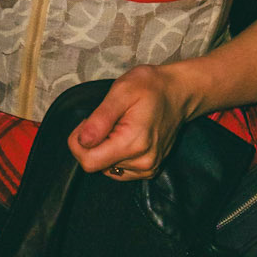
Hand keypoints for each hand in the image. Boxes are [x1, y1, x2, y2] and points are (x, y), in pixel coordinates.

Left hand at [67, 64, 192, 178]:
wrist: (178, 92)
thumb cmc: (150, 86)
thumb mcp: (121, 91)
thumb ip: (100, 118)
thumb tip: (82, 141)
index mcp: (133, 143)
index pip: (88, 161)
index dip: (78, 142)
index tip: (88, 121)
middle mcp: (143, 162)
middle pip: (96, 164)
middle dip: (93, 142)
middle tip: (107, 119)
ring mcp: (148, 168)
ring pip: (106, 168)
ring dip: (105, 148)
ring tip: (119, 125)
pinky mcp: (149, 170)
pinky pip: (119, 170)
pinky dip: (115, 154)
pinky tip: (125, 136)